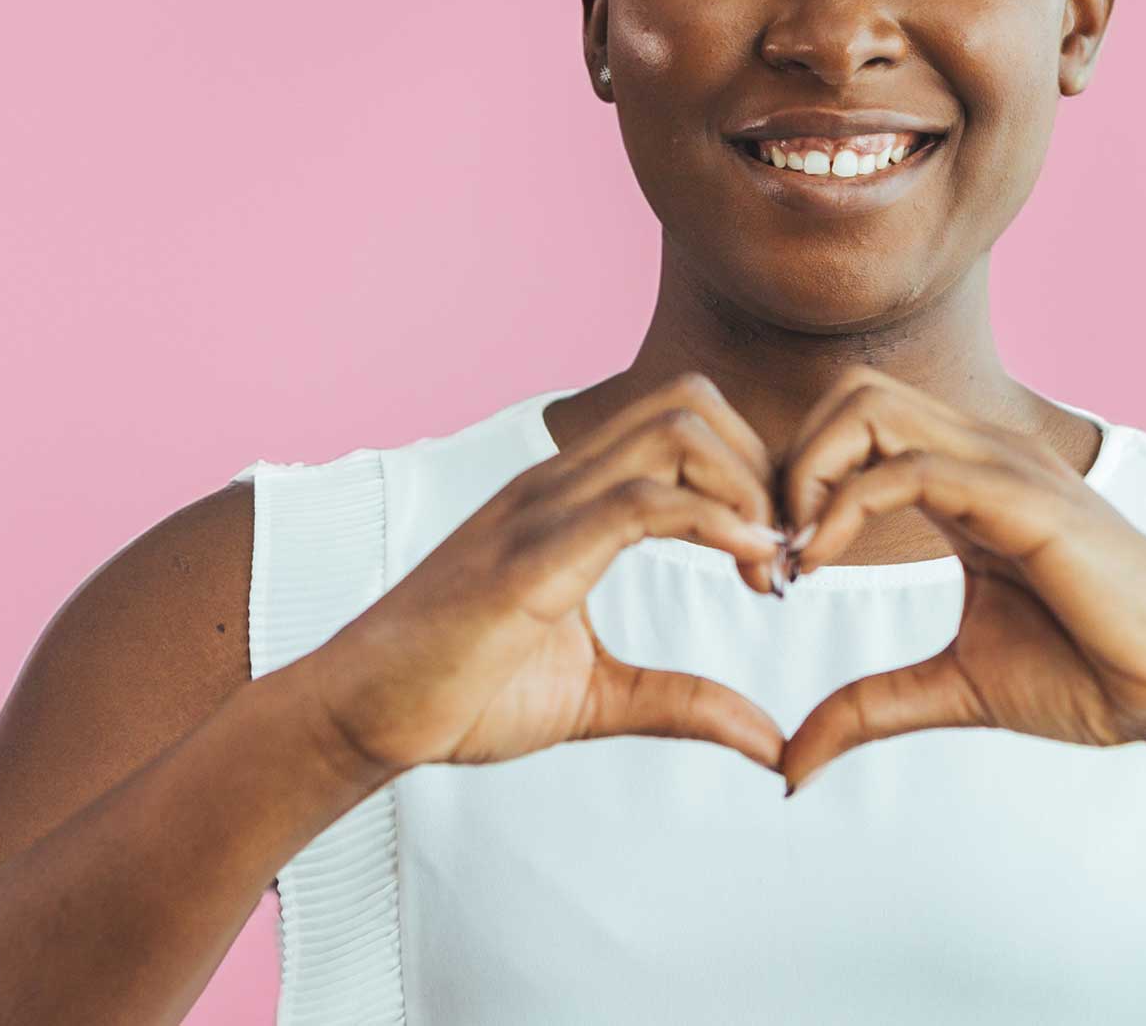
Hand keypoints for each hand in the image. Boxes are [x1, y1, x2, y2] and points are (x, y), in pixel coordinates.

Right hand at [299, 372, 789, 785]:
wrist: (362, 715)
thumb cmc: (460, 694)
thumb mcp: (599, 697)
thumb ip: (683, 704)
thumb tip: (770, 745)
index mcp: (572, 499)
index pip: (685, 422)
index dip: (752, 474)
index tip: (779, 558)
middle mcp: (560, 483)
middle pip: (692, 401)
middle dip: (762, 466)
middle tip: (783, 556)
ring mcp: (543, 509)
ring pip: (676, 430)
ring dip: (746, 489)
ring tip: (769, 569)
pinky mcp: (531, 556)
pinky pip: (640, 502)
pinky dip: (714, 522)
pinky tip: (749, 565)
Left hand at [776, 364, 1145, 794]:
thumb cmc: (1092, 675)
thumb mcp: (953, 689)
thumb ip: (869, 707)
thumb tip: (789, 763)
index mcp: (964, 483)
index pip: (852, 428)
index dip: (792, 488)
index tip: (774, 573)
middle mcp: (980, 456)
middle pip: (849, 394)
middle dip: (785, 464)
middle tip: (771, 555)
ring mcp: (1003, 468)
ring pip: (867, 406)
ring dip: (805, 473)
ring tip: (795, 556)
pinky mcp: (1024, 499)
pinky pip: (911, 466)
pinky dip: (845, 506)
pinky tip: (822, 563)